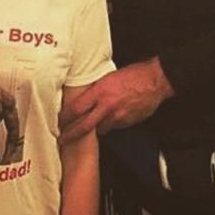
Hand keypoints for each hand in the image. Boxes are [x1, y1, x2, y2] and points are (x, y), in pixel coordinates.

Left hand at [59, 58, 173, 142]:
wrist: (155, 81)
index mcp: (100, 92)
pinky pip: (114, 127)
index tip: (59, 121)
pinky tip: (110, 118)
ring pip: (99, 129)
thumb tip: (85, 96)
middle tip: (62, 139)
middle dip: (70, 135)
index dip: (64, 117)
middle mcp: (107, 106)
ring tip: (88, 128)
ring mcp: (118, 116)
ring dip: (93, 129)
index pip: (76, 109)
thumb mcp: (109, 76)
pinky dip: (109, 124)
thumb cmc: (134, 74)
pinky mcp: (127, 122)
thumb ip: (96, 89)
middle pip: (84, 126)